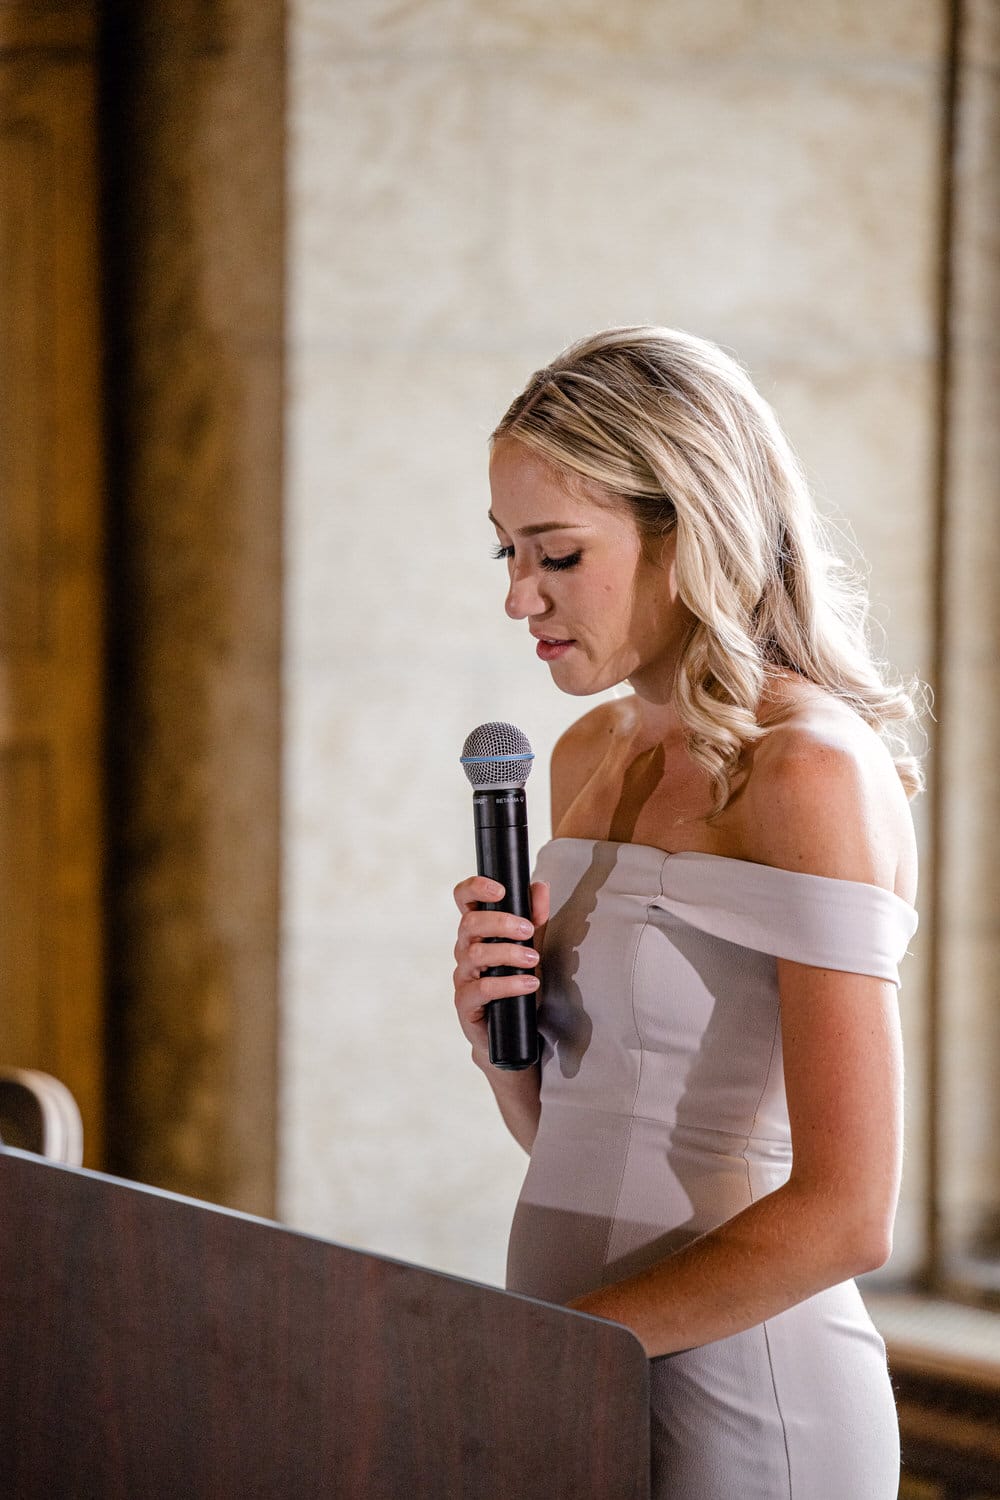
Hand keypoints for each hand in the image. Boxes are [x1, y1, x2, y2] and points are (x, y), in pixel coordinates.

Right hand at [452, 876, 549, 1065]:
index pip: (463, 899)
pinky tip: (529, 984)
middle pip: (469, 923)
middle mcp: (464, 949)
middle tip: (528, 929)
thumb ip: (535, 917)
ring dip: (508, 953)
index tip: (500, 890)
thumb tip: (540, 887)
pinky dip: (508, 984)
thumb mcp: (530, 945)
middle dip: (501, 922)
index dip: (475, 888)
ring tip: (534, 959)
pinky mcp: (466, 1002)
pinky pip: (482, 988)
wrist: (511, 1031)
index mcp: (476, 930)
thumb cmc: (515, 981)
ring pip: (476, 954)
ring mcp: (463, 976)